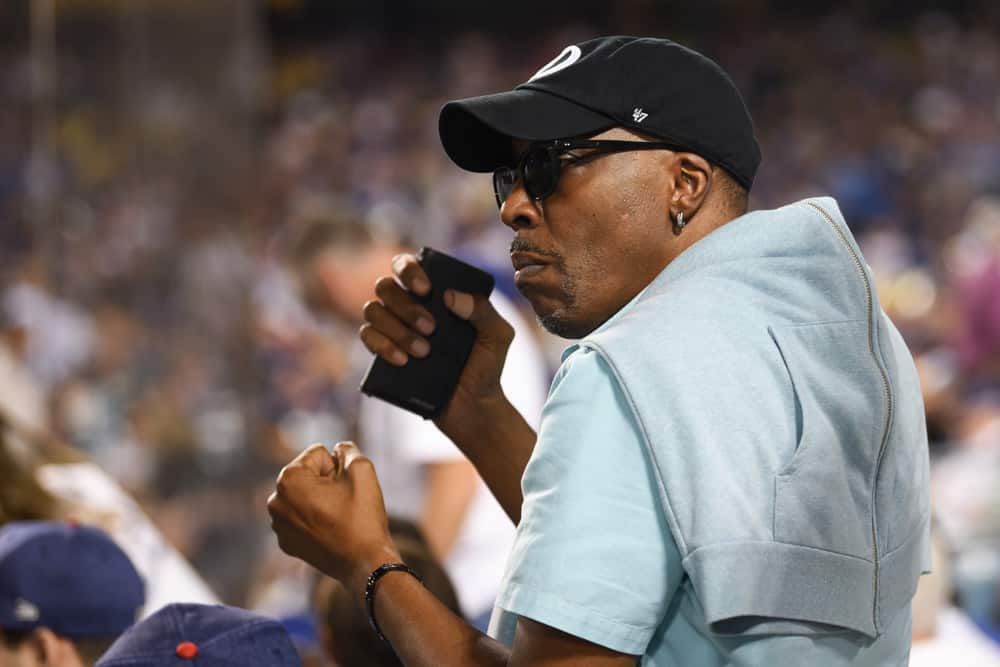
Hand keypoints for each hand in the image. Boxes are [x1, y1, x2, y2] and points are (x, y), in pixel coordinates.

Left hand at [267, 442, 399, 596]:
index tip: (345, 490)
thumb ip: (347, 449)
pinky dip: (316, 519)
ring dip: (321, 500)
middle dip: (327, 483)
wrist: (364, 564)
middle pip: (309, 474)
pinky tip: (331, 532)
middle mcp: (275, 501)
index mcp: (288, 480)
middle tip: (342, 504)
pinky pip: (303, 517)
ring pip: (306, 495)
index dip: (338, 468)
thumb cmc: (362, 517)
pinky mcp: (286, 542)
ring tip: (337, 519)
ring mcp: (278, 525)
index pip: (318, 454)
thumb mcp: (362, 469)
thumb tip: (337, 450)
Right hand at [359, 253, 515, 435]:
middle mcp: (408, 306)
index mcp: (433, 294)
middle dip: (406, 306)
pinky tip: (403, 360)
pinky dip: (381, 345)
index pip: (406, 265)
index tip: (426, 290)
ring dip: (396, 328)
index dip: (408, 270)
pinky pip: (366, 337)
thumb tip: (449, 296)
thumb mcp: (498, 335)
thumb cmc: (486, 366)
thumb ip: (483, 310)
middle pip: (384, 286)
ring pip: (372, 310)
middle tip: (432, 329)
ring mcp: (393, 329)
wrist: (474, 407)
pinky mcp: (383, 354)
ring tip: (424, 352)